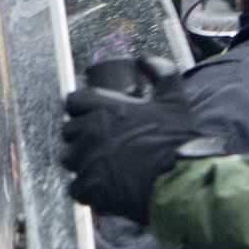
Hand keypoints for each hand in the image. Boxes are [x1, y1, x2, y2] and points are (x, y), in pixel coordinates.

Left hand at [61, 57, 216, 225]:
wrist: (180, 179)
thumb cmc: (175, 140)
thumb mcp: (173, 99)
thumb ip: (161, 71)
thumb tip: (144, 58)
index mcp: (104, 107)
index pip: (72, 101)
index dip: (80, 108)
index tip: (91, 115)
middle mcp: (90, 131)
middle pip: (68, 131)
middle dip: (81, 136)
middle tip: (102, 144)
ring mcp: (86, 160)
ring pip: (70, 159)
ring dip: (82, 162)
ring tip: (104, 166)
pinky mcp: (89, 187)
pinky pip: (76, 187)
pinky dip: (88, 189)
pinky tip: (105, 188)